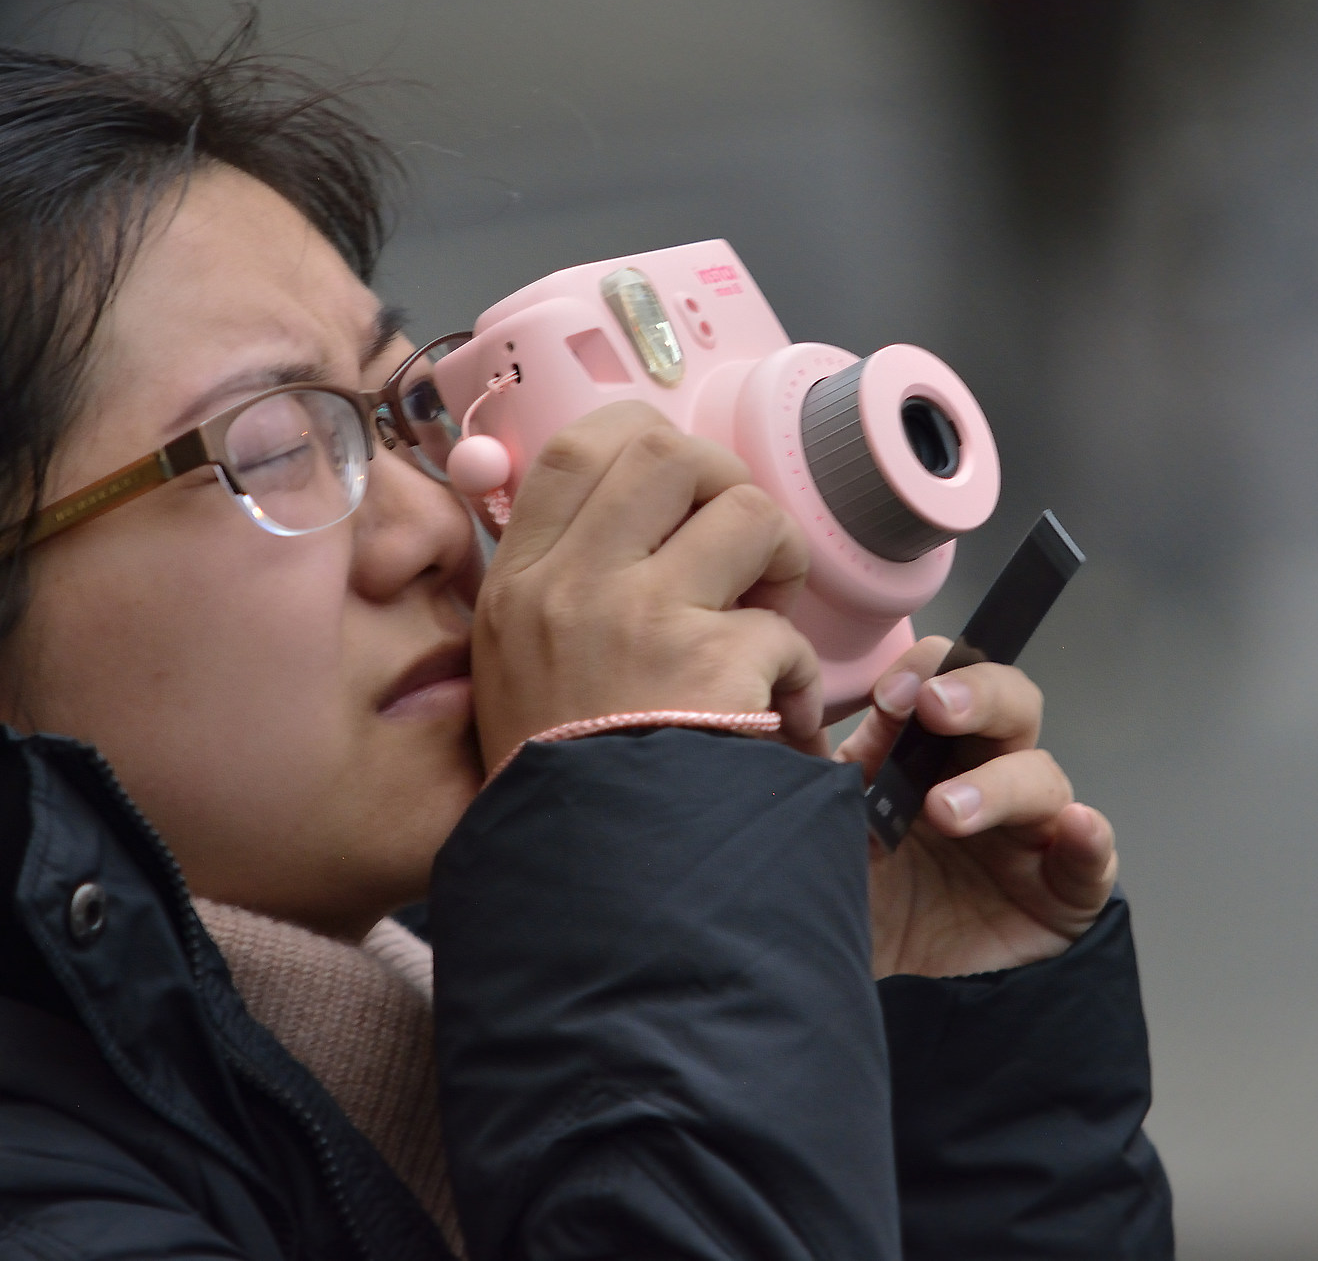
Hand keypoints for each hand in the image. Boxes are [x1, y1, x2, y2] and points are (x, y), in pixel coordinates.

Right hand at [470, 403, 825, 773]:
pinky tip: (780, 714)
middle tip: (740, 545)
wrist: (588, 879)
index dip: (641, 438)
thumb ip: (559, 590)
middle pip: (668, 454)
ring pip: (747, 515)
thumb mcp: (516, 670)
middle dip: (726, 483)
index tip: (679, 484)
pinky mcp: (709, 669)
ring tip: (769, 617)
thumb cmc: (563, 781)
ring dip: (779, 559)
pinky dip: (801, 672)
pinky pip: (787, 630)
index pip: (573, 448)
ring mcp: (640, 622)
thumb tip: (624, 515)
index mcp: (519, 584)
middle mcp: (572, 587)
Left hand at [839, 637, 1118, 977]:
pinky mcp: (1064, 890)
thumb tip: (813, 730)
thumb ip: (828, 785)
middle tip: (935, 709)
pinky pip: (1090, 857)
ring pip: (1042, 778)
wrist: (887, 999)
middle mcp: (986, 779)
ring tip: (946, 810)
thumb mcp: (830, 839)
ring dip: (998, 785)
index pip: (944, 683)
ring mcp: (1030, 832)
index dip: (926, 672)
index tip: (890, 695)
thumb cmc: (863, 905)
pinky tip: (1075, 827)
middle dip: (978, 695)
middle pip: (1010, 707)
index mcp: (927, 754)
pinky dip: (1087, 838)